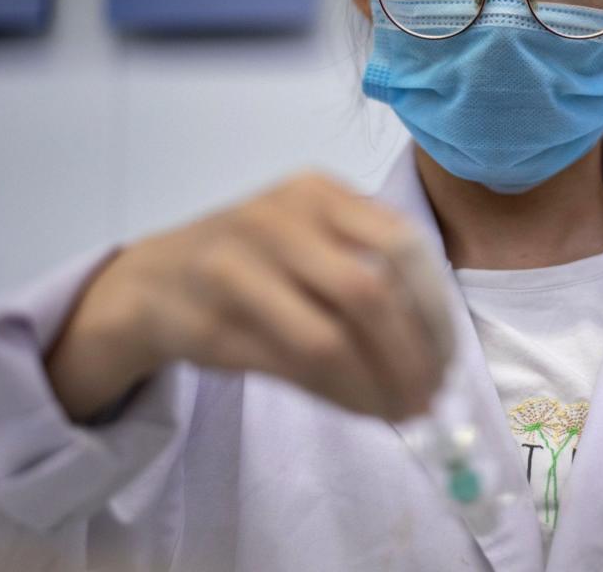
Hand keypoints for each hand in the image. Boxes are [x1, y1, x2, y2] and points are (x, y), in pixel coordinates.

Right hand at [46, 172, 453, 423]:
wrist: (152, 280)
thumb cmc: (255, 261)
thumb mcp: (311, 235)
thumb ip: (371, 265)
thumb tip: (439, 349)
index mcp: (317, 190)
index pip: (402, 245)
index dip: (436, 308)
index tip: (450, 356)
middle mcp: (278, 219)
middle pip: (369, 293)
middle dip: (411, 354)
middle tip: (431, 394)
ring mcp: (237, 268)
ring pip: (329, 340)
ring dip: (376, 386)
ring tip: (402, 411)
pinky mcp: (211, 322)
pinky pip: (291, 369)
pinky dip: (339, 396)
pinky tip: (362, 408)